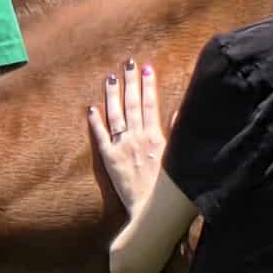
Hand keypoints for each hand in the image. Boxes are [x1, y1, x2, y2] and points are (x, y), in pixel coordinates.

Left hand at [89, 58, 166, 208]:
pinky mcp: (110, 160)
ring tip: (111, 77)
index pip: (150, 104)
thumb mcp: (180, 158)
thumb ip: (178, 134)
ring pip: (116, 115)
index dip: (148, 85)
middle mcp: (138, 138)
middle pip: (132, 104)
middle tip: (128, 62)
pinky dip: (96, 122)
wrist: (153, 210)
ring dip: (112, 95)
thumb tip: (178, 112)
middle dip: (131, 82)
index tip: (146, 68)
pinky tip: (92, 108)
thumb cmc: (171, 188)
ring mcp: (122, 148)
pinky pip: (100, 137)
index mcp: (157, 137)